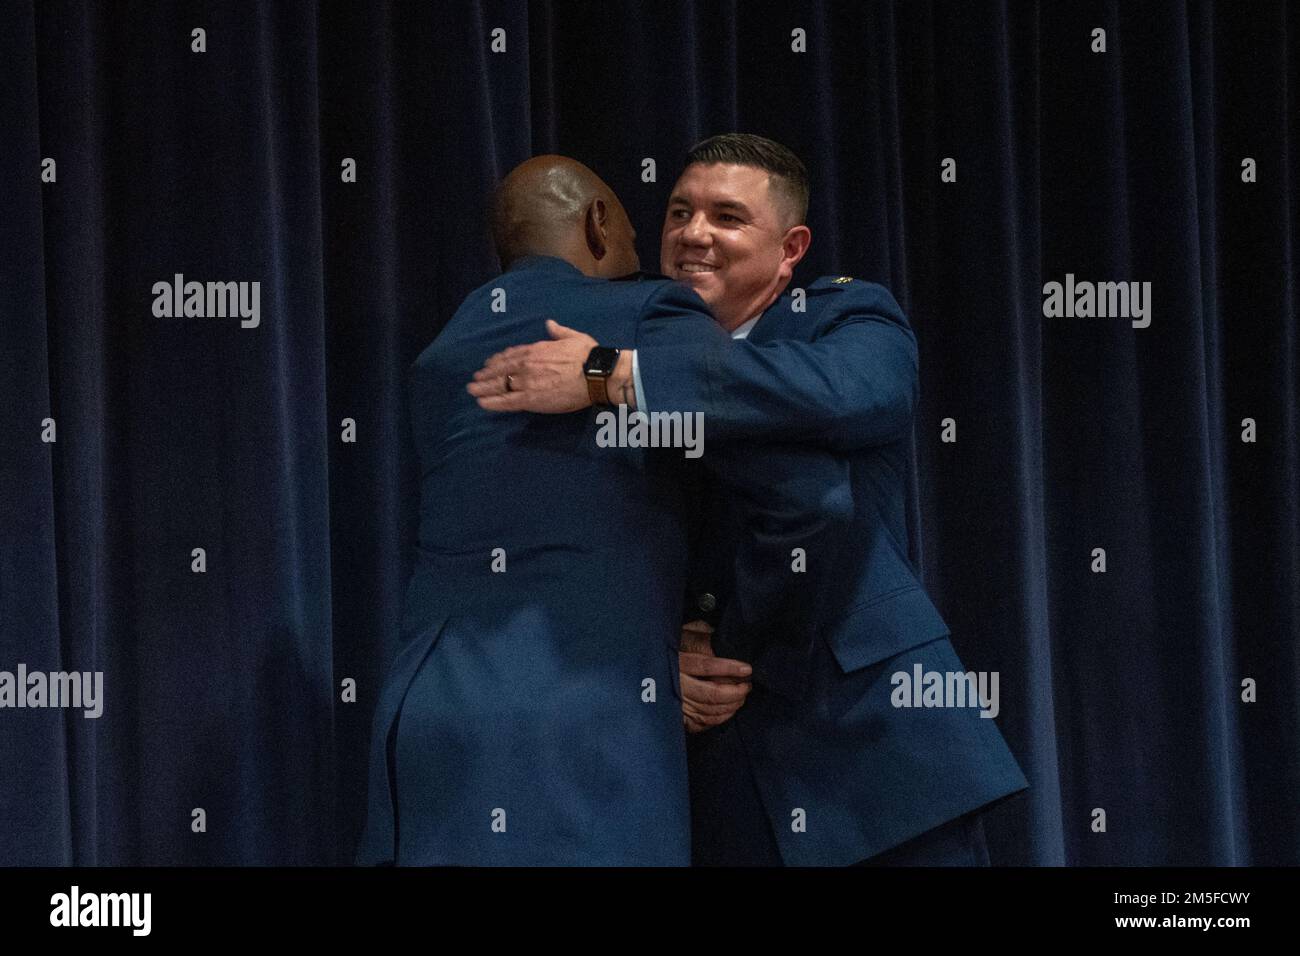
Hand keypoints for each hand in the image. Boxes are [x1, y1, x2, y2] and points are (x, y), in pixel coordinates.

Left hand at [467, 320, 596, 412]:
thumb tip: (550, 324)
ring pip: (499, 385)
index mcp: (536, 349)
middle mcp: (527, 365)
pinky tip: (482, 403)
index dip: (499, 359)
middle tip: (475, 378)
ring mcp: (526, 382)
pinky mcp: (530, 399)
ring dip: (483, 388)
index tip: (491, 362)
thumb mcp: (574, 336)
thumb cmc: (588, 355)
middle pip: (500, 369)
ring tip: (472, 390)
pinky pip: (506, 401)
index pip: (512, 354)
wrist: (595, 374)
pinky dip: (492, 402)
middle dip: (486, 374)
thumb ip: (559, 331)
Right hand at [679, 621, 751, 732]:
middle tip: (747, 686)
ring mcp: (676, 703)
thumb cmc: (673, 649)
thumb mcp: (685, 635)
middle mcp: (676, 684)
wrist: (649, 666)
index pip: (706, 666)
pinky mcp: (677, 716)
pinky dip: (719, 719)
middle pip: (711, 694)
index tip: (747, 669)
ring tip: (741, 697)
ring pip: (709, 710)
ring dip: (731, 706)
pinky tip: (728, 710)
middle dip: (735, 693)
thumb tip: (723, 639)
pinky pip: (702, 723)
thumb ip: (702, 637)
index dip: (729, 668)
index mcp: (677, 661)